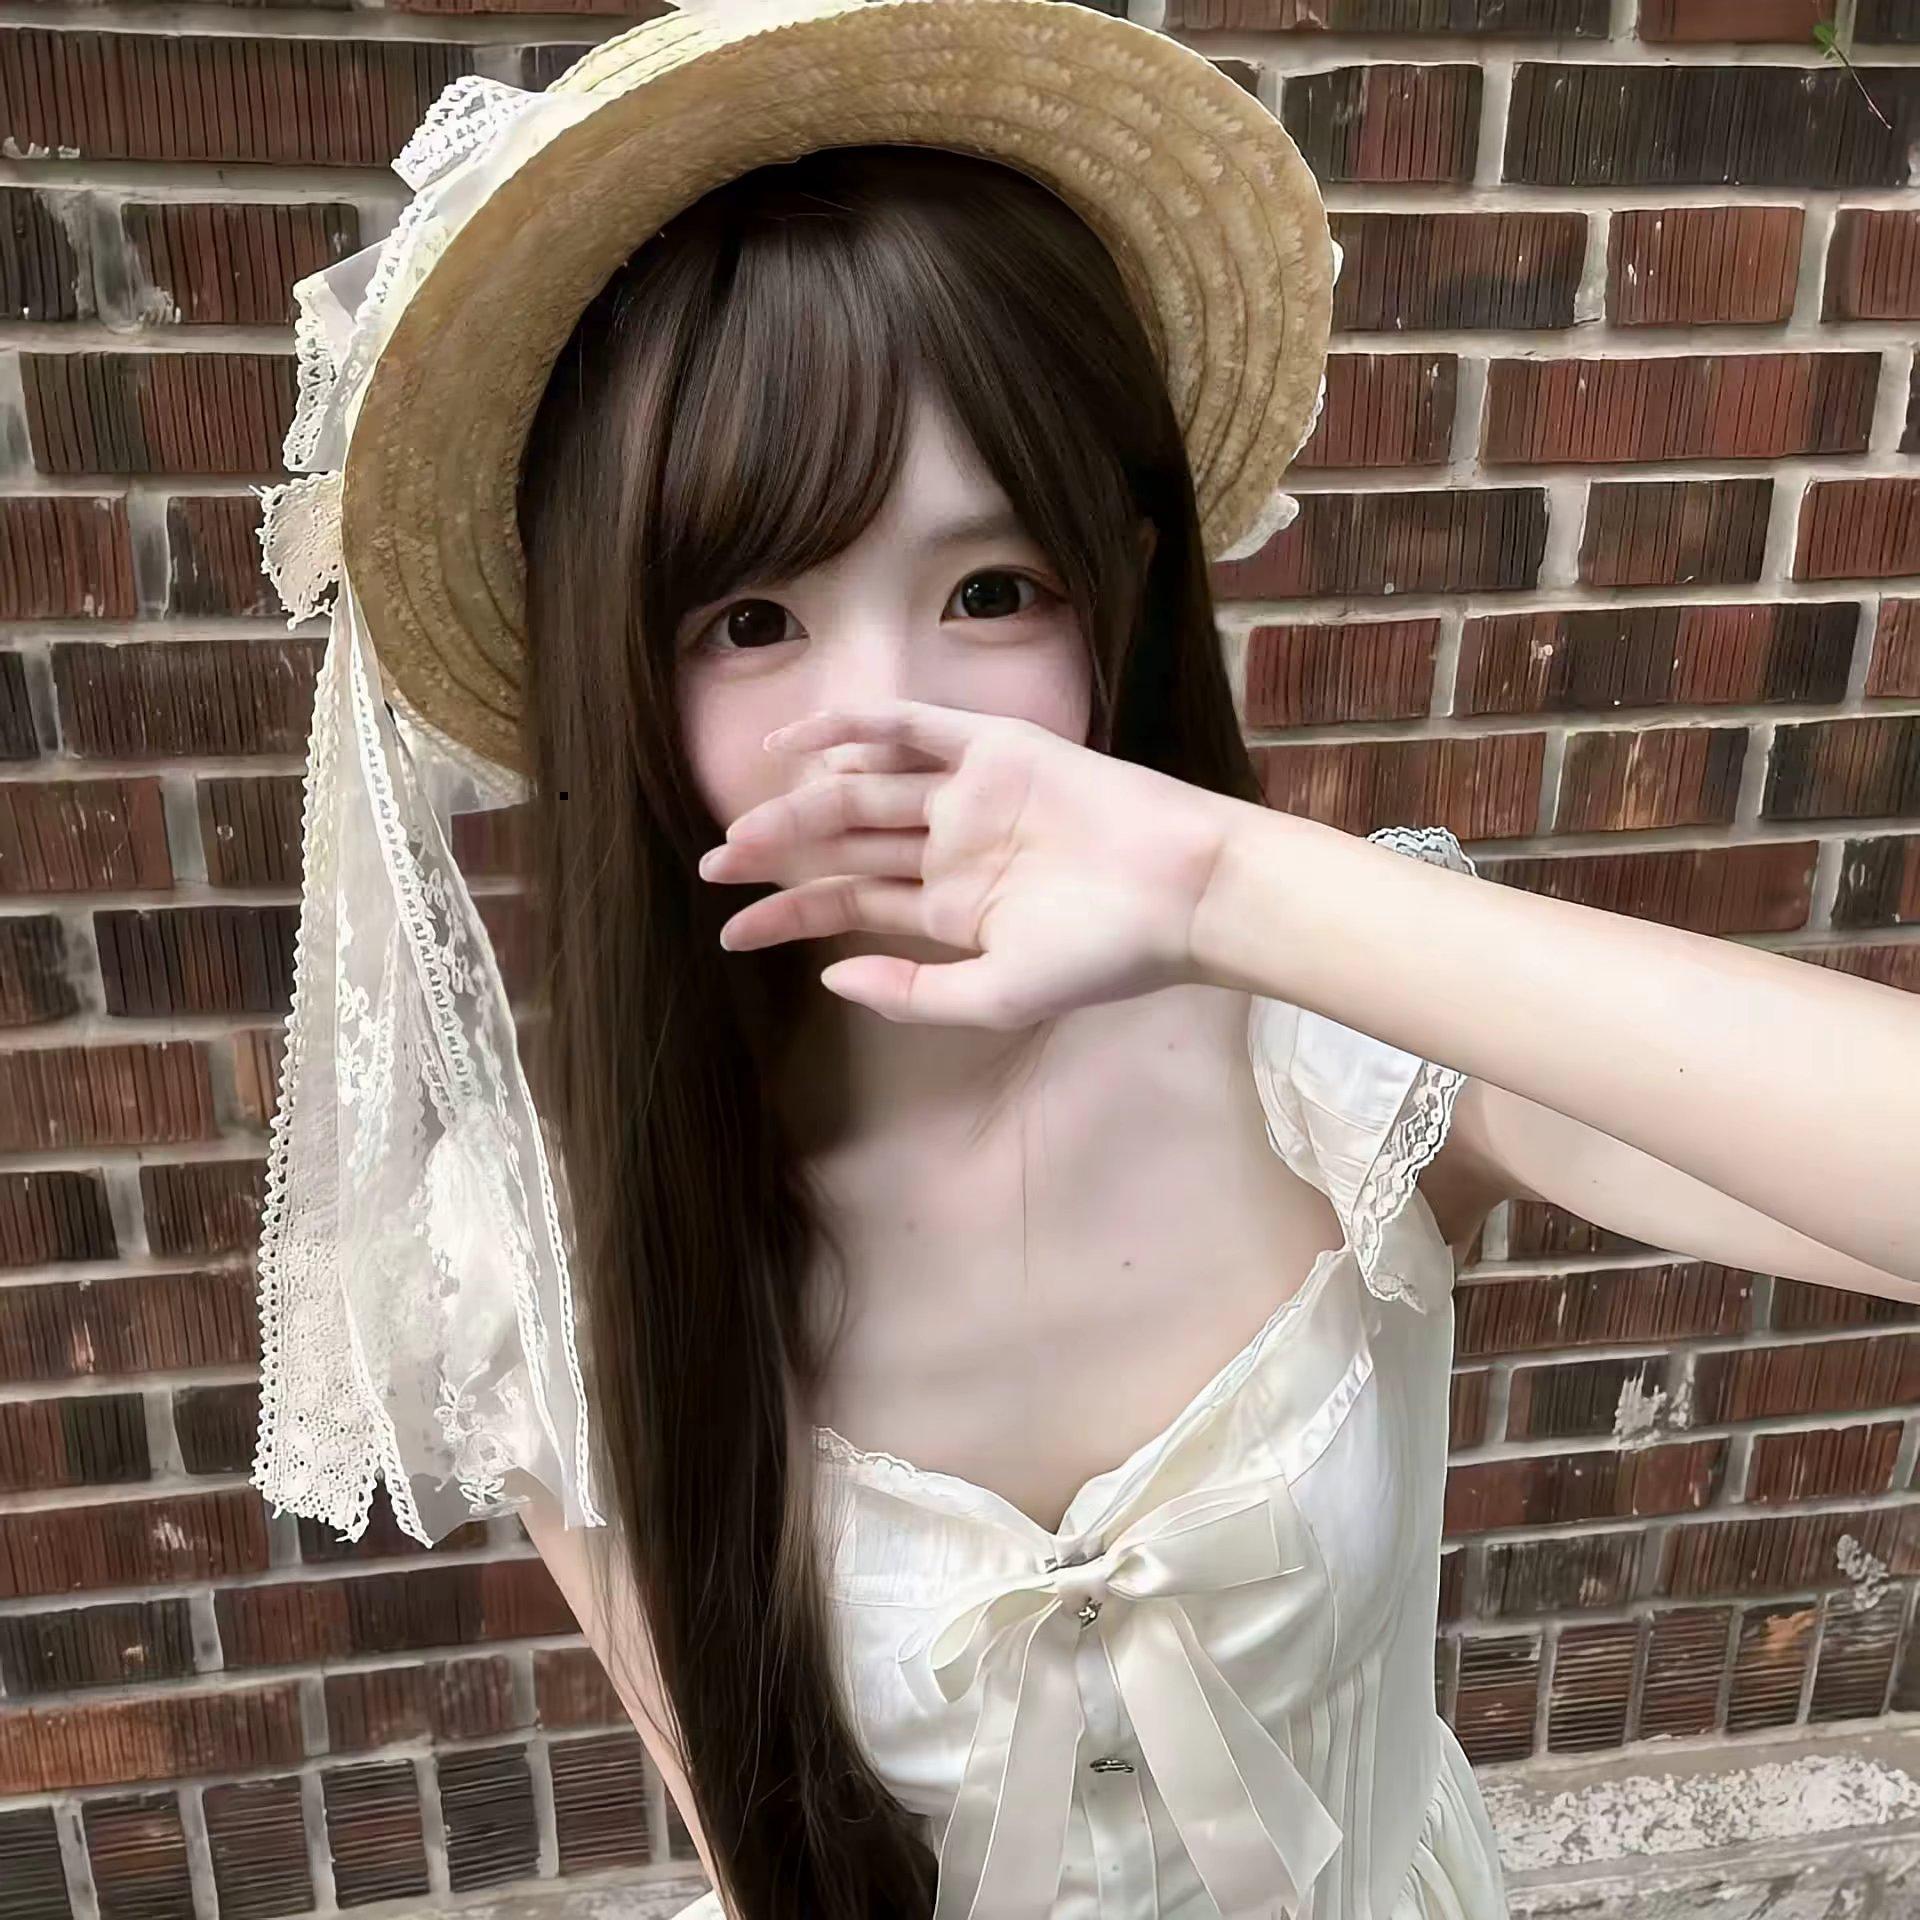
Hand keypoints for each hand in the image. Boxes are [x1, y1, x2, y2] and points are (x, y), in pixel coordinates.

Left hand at [695, 699, 1245, 1026]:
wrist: (1183, 892)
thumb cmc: (1103, 956)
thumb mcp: (993, 997)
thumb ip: (909, 993)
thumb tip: (828, 978)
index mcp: (952, 908)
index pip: (851, 904)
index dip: (786, 917)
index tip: (728, 935)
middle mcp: (952, 848)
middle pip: (844, 845)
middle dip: (777, 857)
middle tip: (711, 868)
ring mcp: (971, 794)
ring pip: (864, 790)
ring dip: (801, 804)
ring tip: (742, 829)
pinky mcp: (995, 747)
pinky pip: (909, 725)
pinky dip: (854, 725)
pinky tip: (797, 744)